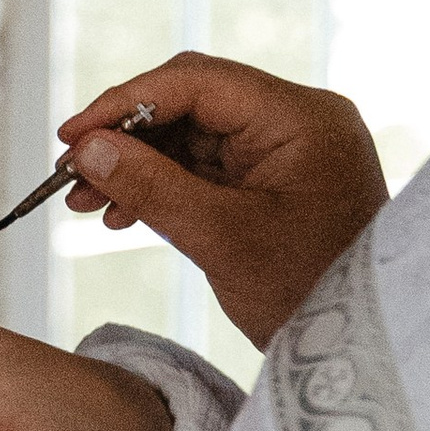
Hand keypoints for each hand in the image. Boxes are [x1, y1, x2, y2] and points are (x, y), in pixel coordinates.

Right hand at [56, 54, 387, 345]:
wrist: (357, 349)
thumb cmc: (308, 294)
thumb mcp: (220, 239)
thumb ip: (151, 187)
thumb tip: (88, 150)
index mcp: (300, 118)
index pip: (197, 81)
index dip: (125, 103)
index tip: (72, 136)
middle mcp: (298, 121)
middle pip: (193, 103)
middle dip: (127, 136)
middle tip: (73, 174)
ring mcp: (288, 151)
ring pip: (194, 136)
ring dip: (139, 165)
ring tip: (88, 202)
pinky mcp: (276, 182)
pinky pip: (209, 168)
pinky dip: (165, 186)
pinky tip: (124, 213)